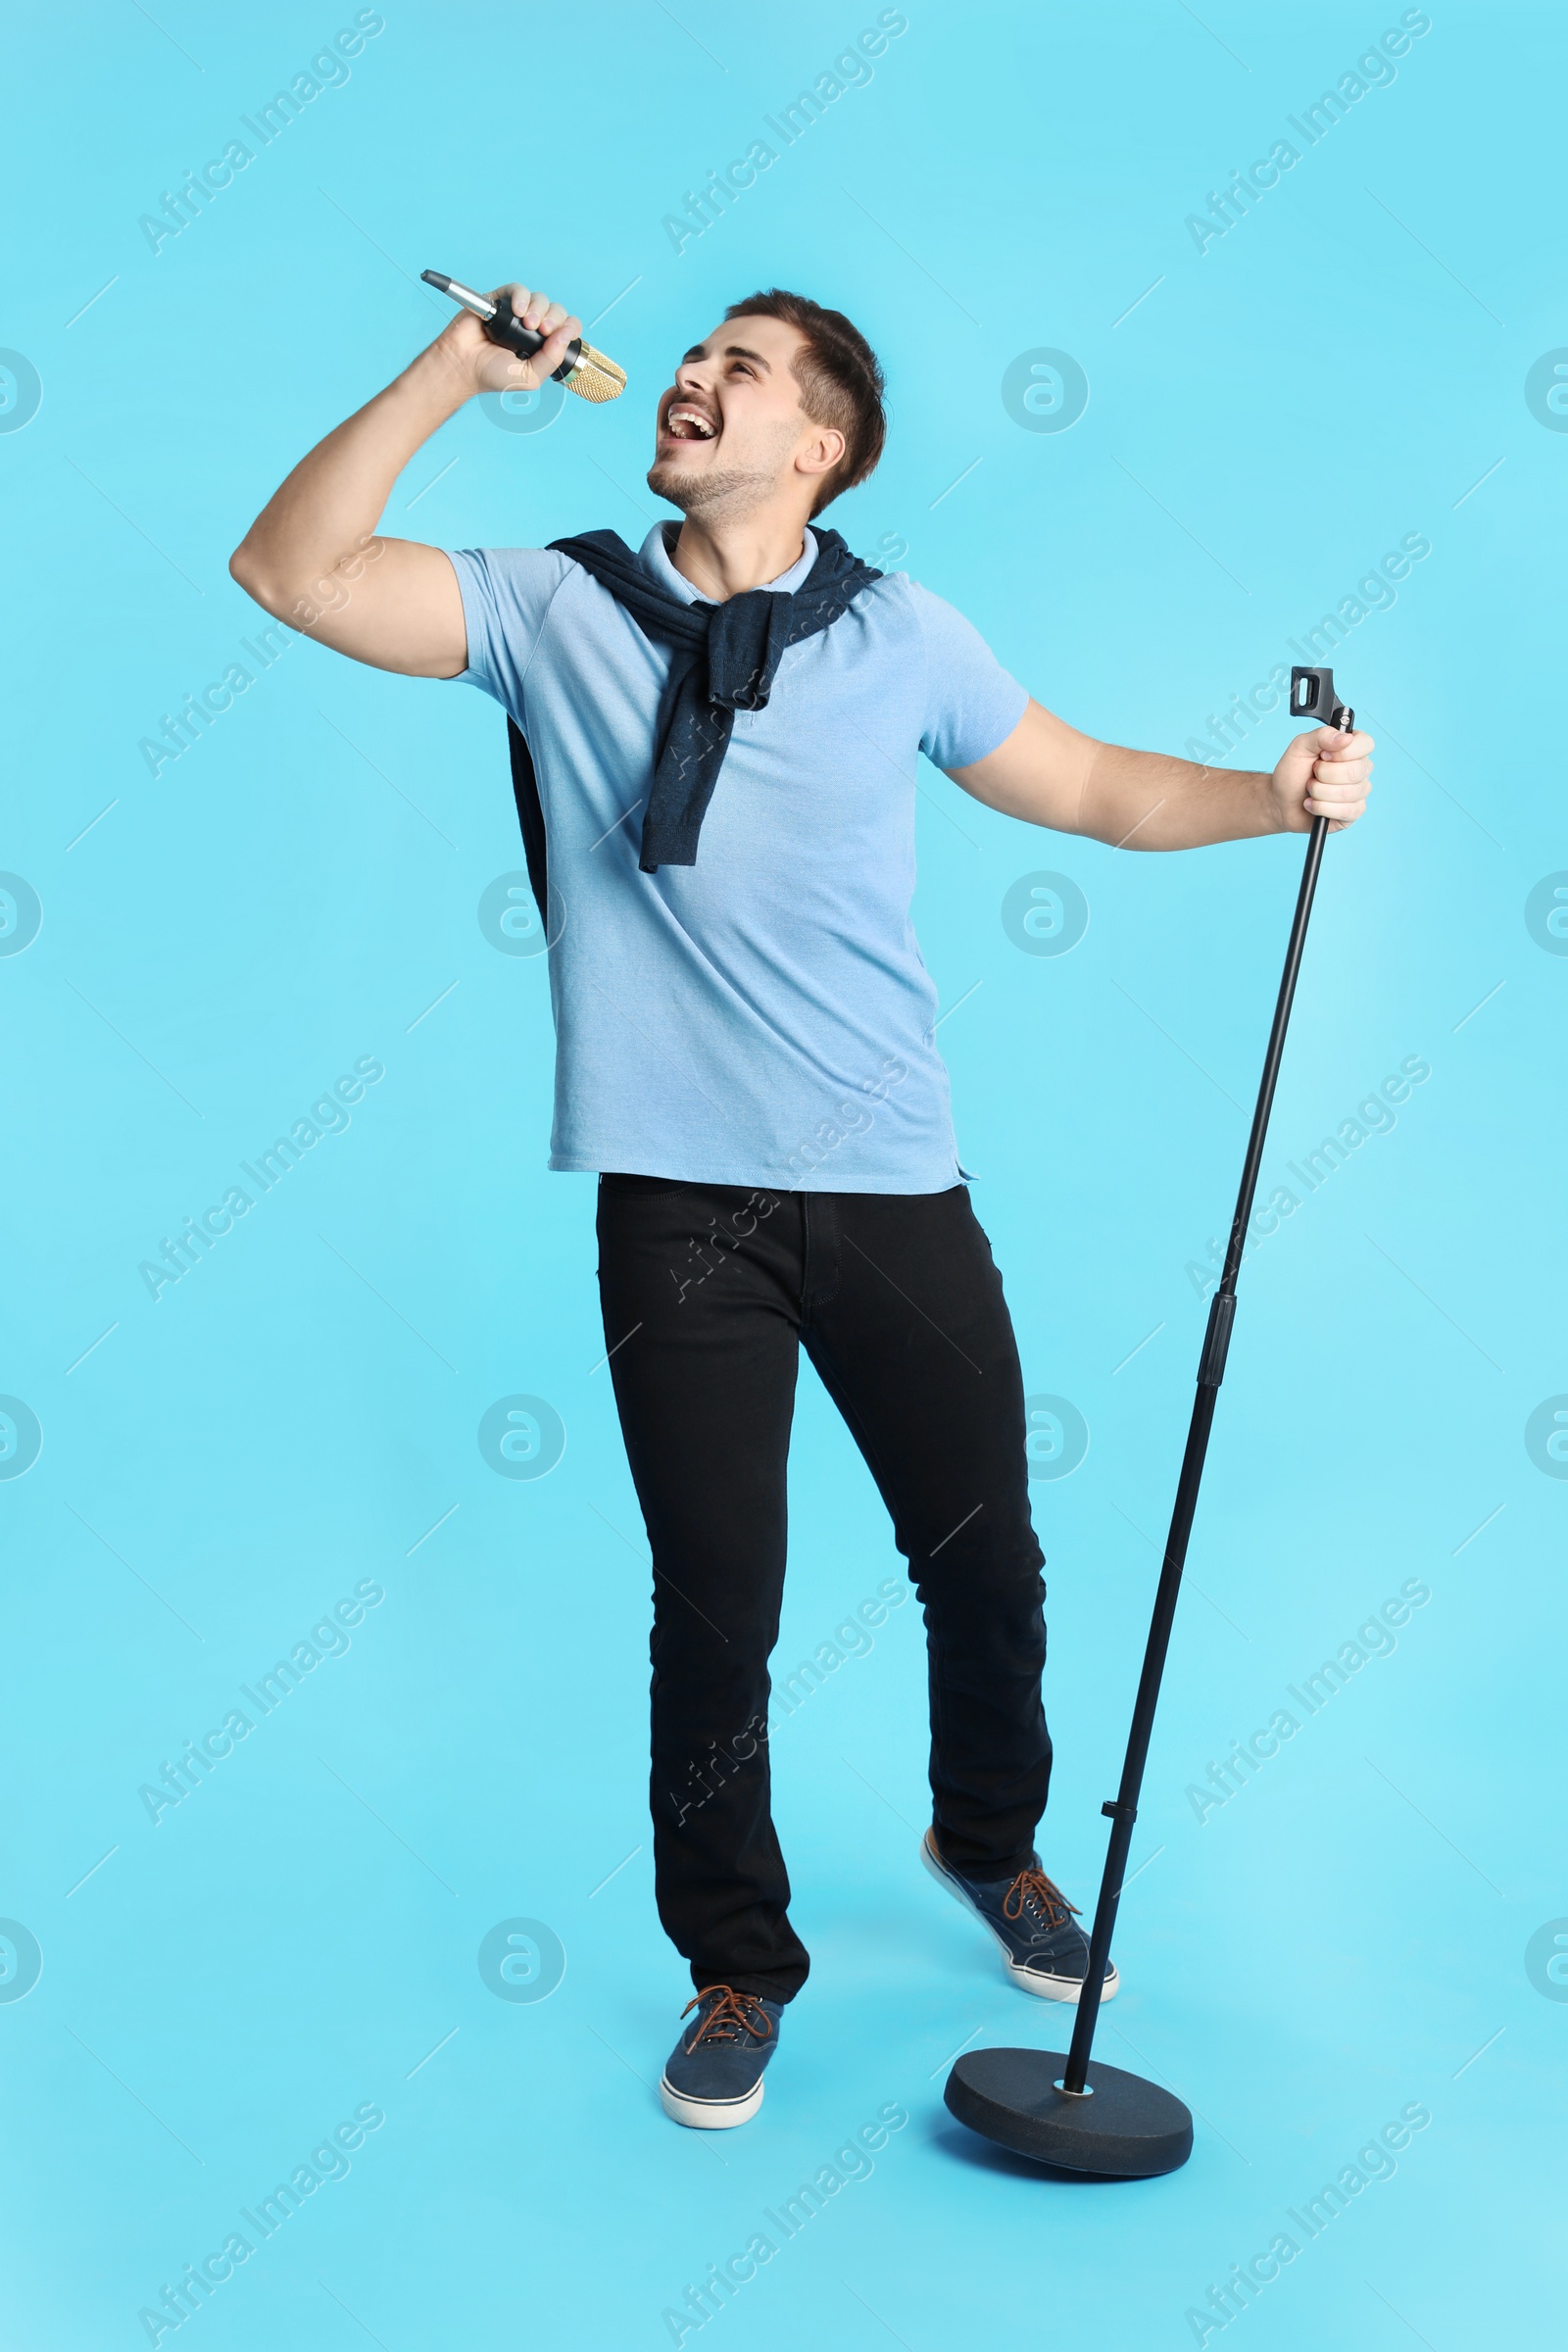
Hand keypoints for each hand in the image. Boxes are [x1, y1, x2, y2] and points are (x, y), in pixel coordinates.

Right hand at [431, 281, 582, 399]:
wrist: (463, 364)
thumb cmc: (492, 374)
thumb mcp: (530, 377)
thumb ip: (551, 360)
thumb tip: (566, 335)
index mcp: (542, 346)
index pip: (565, 330)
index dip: (570, 327)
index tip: (564, 332)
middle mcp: (532, 328)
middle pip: (555, 311)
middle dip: (554, 318)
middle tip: (542, 330)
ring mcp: (517, 314)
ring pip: (540, 299)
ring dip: (539, 308)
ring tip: (528, 323)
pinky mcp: (501, 301)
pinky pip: (518, 289)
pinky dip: (522, 296)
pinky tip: (518, 310)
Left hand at [1270, 724, 1373, 833]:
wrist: (1281, 802)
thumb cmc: (1293, 773)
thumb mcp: (1300, 747)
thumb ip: (1321, 735)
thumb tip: (1345, 738)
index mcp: (1353, 747)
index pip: (1365, 744)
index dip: (1342, 752)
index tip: (1323, 756)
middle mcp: (1361, 768)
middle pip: (1355, 771)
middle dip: (1324, 775)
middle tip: (1313, 775)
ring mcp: (1360, 791)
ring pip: (1348, 793)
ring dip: (1319, 792)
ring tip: (1311, 790)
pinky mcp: (1354, 812)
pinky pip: (1346, 811)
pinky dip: (1321, 808)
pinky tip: (1313, 805)